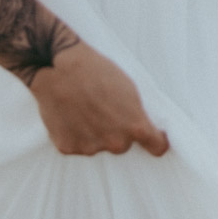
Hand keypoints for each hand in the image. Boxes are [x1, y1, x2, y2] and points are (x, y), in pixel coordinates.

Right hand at [28, 41, 169, 156]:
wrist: (61, 70)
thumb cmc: (98, 73)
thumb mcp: (130, 90)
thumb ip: (137, 114)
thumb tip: (143, 128)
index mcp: (136, 127)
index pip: (157, 147)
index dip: (156, 142)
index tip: (155, 139)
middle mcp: (115, 142)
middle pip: (122, 145)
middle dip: (117, 132)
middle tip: (105, 110)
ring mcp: (91, 148)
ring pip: (98, 145)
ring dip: (95, 133)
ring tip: (84, 108)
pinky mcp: (68, 148)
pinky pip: (78, 144)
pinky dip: (75, 134)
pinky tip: (71, 115)